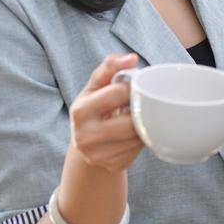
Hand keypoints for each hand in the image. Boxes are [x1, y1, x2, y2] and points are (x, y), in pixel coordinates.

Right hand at [69, 52, 144, 172]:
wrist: (86, 143)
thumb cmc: (94, 107)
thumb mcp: (95, 86)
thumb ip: (110, 67)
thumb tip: (132, 58)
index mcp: (79, 112)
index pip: (118, 93)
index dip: (132, 88)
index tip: (133, 88)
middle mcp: (85, 137)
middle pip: (130, 121)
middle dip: (139, 110)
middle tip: (138, 104)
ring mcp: (99, 156)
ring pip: (139, 136)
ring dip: (143, 125)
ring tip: (135, 117)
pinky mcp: (114, 165)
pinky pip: (140, 149)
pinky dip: (141, 139)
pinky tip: (133, 133)